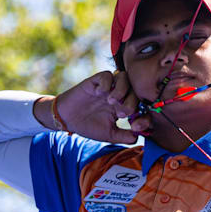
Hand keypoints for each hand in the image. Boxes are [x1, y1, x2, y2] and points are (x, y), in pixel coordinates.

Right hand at [35, 71, 151, 143]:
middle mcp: (119, 94)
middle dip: (131, 102)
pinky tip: (99, 93)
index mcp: (125, 106)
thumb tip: (138, 137)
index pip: (142, 106)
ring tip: (111, 102)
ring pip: (124, 78)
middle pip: (135, 91)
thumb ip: (124, 136)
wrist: (66, 119)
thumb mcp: (108, 134)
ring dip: (121, 90)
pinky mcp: (95, 81)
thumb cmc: (88, 126)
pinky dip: (106, 83)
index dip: (144, 115)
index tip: (136, 126)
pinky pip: (107, 74)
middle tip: (121, 113)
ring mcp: (108, 87)